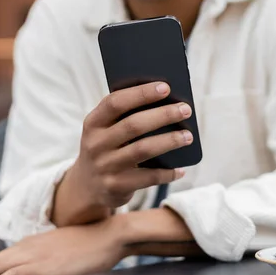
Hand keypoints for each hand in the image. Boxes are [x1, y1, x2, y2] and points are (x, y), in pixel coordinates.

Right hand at [53, 81, 192, 224]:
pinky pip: (148, 177)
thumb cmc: (107, 148)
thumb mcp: (105, 131)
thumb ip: (125, 116)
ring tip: (188, 136)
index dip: (141, 93)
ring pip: (143, 149)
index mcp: (93, 123)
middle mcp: (96, 144)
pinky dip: (167, 173)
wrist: (87, 187)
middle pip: (134, 125)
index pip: (115, 102)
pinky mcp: (116, 186)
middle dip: (163, 115)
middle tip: (185, 109)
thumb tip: (167, 102)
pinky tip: (181, 169)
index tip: (166, 87)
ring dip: (169, 141)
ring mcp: (105, 166)